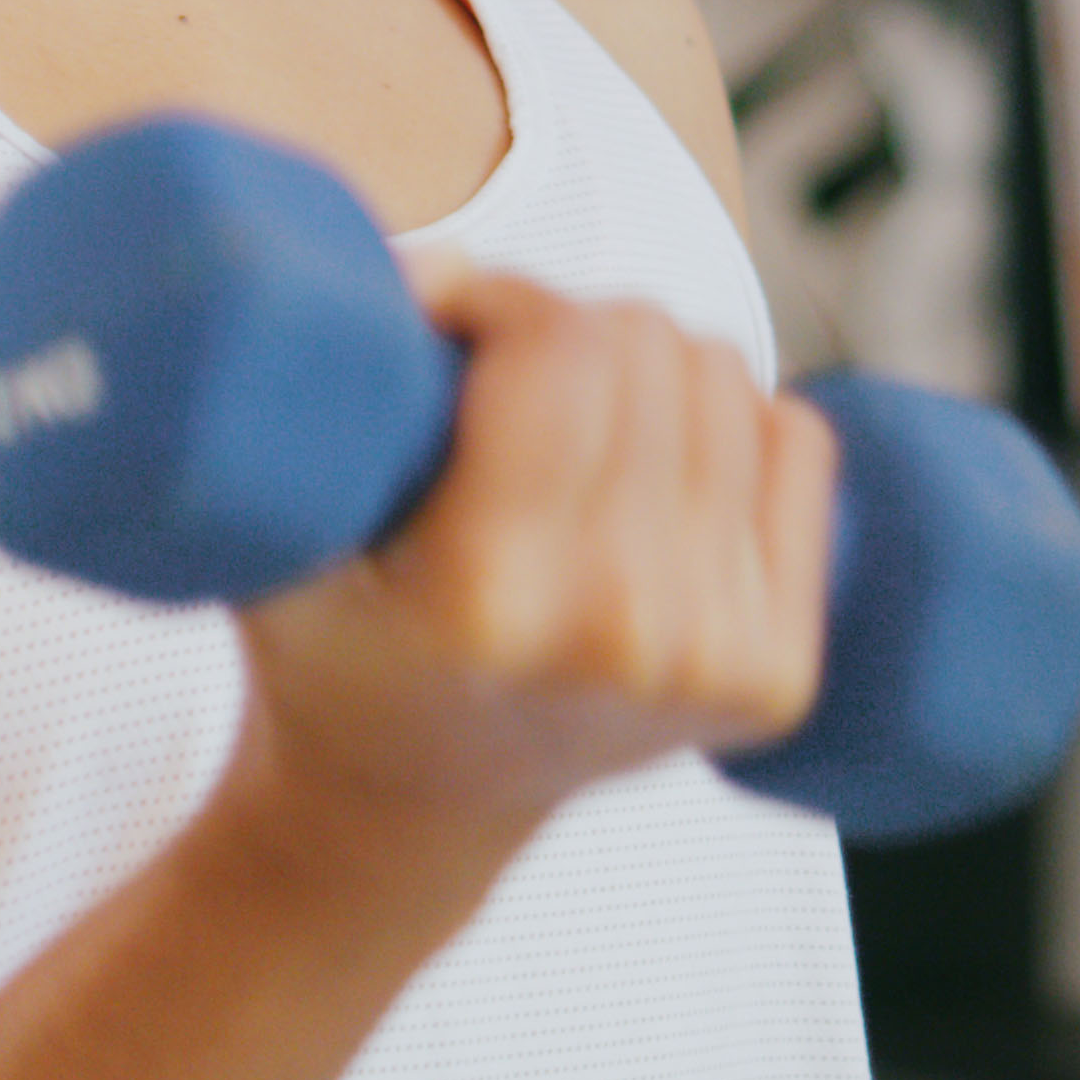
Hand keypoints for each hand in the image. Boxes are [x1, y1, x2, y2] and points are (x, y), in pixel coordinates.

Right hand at [214, 258, 834, 857]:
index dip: (500, 298)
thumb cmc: (333, 642)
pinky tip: (662, 469)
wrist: (407, 810)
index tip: (456, 327)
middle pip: (652, 349)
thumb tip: (440, 269)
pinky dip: (739, 426)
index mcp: (488, 595)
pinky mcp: (776, 675)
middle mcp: (618, 634)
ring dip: (654, 372)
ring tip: (579, 426)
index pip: (559, 347)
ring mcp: (712, 661)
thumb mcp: (281, 526)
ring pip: (729, 382)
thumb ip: (338, 390)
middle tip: (511, 378)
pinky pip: (798, 446)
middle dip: (574, 331)